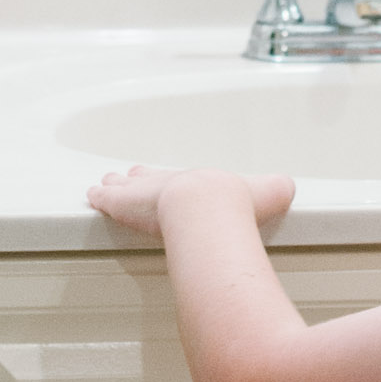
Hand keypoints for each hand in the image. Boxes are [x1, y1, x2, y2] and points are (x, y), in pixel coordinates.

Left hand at [87, 165, 296, 236]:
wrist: (207, 207)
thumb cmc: (232, 203)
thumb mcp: (262, 193)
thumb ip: (274, 190)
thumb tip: (289, 186)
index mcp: (194, 184)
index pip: (178, 180)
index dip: (170, 179)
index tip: (167, 175)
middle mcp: (166, 183)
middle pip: (147, 178)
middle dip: (138, 178)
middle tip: (129, 174)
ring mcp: (141, 192)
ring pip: (123, 186)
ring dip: (115, 185)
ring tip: (105, 183)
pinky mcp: (122, 204)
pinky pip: (105, 199)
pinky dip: (98, 197)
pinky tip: (91, 195)